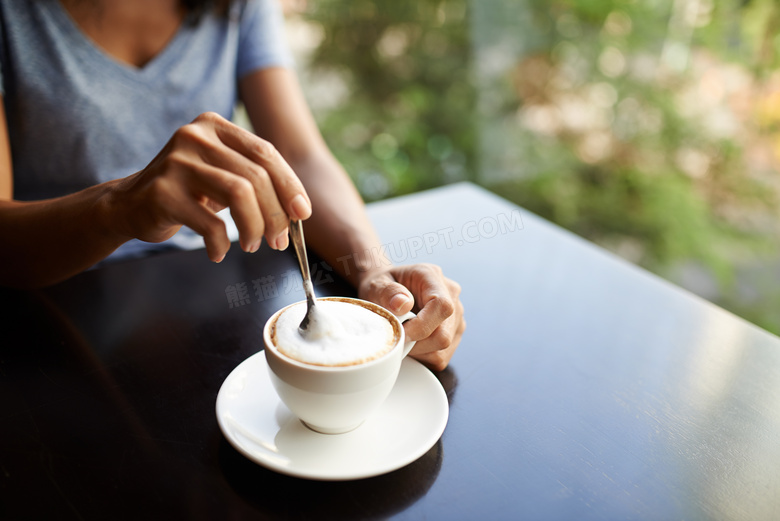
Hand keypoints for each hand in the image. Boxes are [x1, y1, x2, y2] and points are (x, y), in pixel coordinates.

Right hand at [107, 112, 311, 261]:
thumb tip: (299, 210)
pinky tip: (218, 252)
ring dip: (254, 228)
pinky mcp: (162, 192)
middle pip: (256, 176)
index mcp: (214, 126)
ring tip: (252, 245)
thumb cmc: (187, 192)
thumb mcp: (221, 173)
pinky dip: (221, 244)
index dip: (290, 184)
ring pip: (239, 194)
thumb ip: (255, 179)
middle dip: (275, 214)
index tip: (302, 213)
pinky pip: (210, 223)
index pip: (265, 152)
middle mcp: (194, 136)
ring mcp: (176, 162)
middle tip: (278, 240)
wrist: (128, 204)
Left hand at [358, 263, 464, 370]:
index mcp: (432, 276)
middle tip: (396, 337)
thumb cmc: (382, 286)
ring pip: (443, 348)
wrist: (386, 290)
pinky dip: (423, 357)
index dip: (422, 326)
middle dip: (416, 343)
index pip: (441, 305)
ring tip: (402, 337)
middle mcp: (451, 295)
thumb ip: (387, 292)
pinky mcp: (454, 332)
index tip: (401, 333)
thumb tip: (402, 304)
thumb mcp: (376, 284)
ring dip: (418, 351)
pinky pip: (442, 357)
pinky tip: (411, 343)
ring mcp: (456, 315)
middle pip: (444, 333)